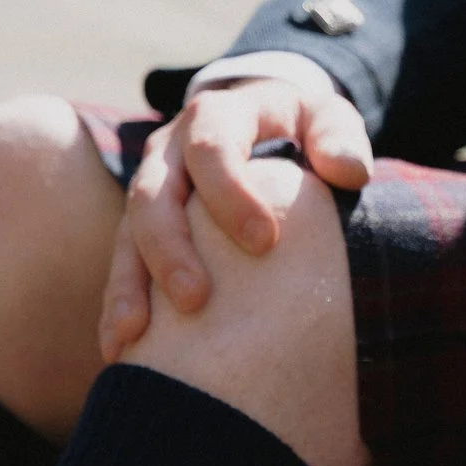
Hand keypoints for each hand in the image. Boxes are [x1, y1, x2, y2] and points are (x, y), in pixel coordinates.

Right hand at [99, 57, 373, 358]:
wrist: (267, 124)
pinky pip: (121, 265)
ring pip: (126, 234)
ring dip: (129, 285)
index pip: (211, 146)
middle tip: (195, 300)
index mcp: (217, 116)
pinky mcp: (141, 227)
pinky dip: (118, 305)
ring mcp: (151, 188)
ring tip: (137, 335)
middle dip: (169, 247)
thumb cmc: (306, 129)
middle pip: (153, 194)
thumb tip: (348, 171)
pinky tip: (120, 349)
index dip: (230, 193)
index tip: (265, 243)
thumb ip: (341, 136)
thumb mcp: (328, 118)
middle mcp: (171, 150)